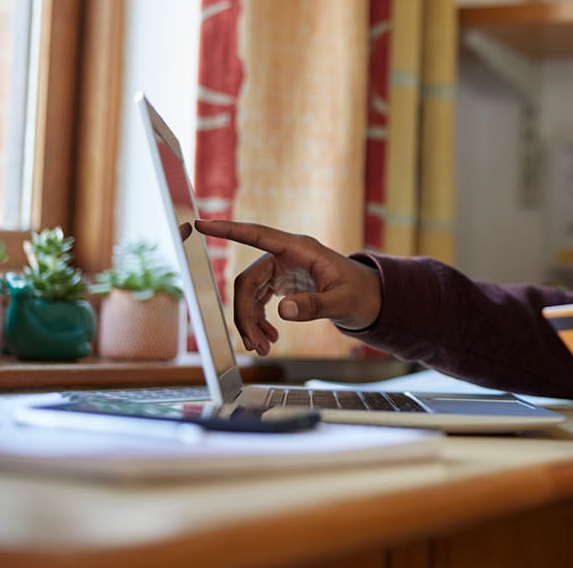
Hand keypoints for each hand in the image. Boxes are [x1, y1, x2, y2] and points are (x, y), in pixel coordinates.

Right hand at [187, 221, 381, 354]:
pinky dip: (259, 321)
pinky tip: (270, 338)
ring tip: (262, 348)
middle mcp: (284, 255)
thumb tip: (282, 311)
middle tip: (252, 344)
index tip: (202, 225)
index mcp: (298, 249)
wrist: (370, 298)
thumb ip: (314, 306)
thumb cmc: (360, 293)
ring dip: (250, 322)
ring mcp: (281, 269)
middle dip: (244, 314)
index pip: (256, 235)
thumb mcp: (342, 302)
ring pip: (250, 294)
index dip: (228, 230)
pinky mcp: (281, 282)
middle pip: (248, 280)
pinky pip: (258, 300)